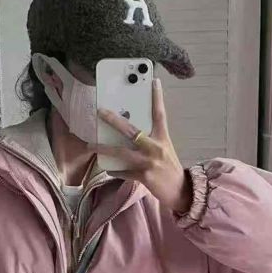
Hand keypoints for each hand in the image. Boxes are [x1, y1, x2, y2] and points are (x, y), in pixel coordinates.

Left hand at [87, 78, 193, 213]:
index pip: (160, 113)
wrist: (180, 191)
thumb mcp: (163, 149)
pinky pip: (123, 172)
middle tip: (100, 111)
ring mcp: (149, 162)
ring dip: (104, 149)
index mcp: (163, 138)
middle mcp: (156, 147)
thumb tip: (129, 133)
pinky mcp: (144, 176)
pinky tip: (108, 168)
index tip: (154, 81)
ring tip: (90, 145)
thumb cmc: (169, 168)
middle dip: (114, 120)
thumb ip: (149, 140)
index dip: (157, 97)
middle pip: (132, 130)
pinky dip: (115, 170)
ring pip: (121, 152)